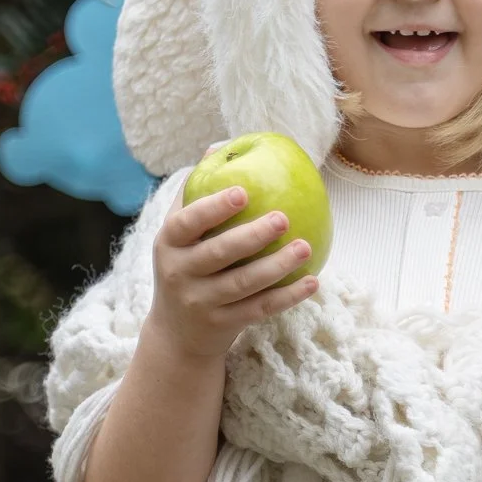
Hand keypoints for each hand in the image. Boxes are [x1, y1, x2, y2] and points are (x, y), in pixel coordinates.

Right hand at [147, 179, 318, 360]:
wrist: (176, 334)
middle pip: (218, 254)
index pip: (187, 222)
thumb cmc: (186, 266)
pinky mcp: (223, 325)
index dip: (213, 207)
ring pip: (243, 284)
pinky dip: (287, 297)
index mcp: (169, 243)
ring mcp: (201, 302)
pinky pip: (260, 309)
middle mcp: (180, 273)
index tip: (243, 191)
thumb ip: (195, 193)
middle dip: (252, 236)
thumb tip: (219, 147)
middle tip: (284, 218)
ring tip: (305, 247)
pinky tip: (312, 281)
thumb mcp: (179, 234)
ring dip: (277, 266)